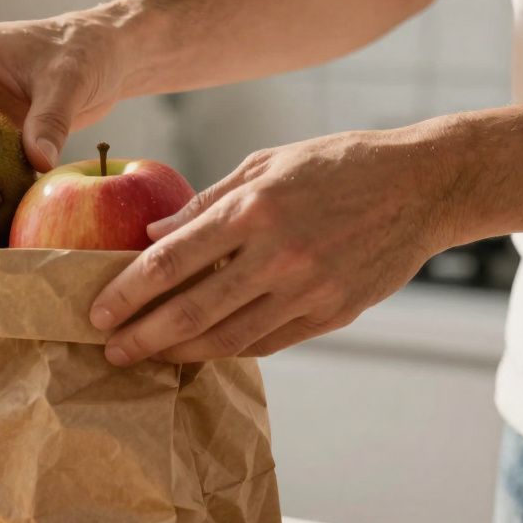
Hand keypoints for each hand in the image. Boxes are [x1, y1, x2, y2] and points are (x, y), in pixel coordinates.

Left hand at [89, 127, 457, 364]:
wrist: (425, 186)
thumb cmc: (337, 165)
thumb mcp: (267, 163)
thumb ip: (207, 202)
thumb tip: (152, 234)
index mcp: (252, 209)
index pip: (170, 260)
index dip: (127, 291)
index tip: (97, 311)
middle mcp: (277, 254)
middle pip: (190, 311)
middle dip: (142, 336)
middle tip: (108, 351)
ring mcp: (307, 289)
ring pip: (227, 338)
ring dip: (179, 354)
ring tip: (148, 358)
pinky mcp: (332, 314)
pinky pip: (267, 343)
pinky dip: (228, 350)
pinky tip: (200, 352)